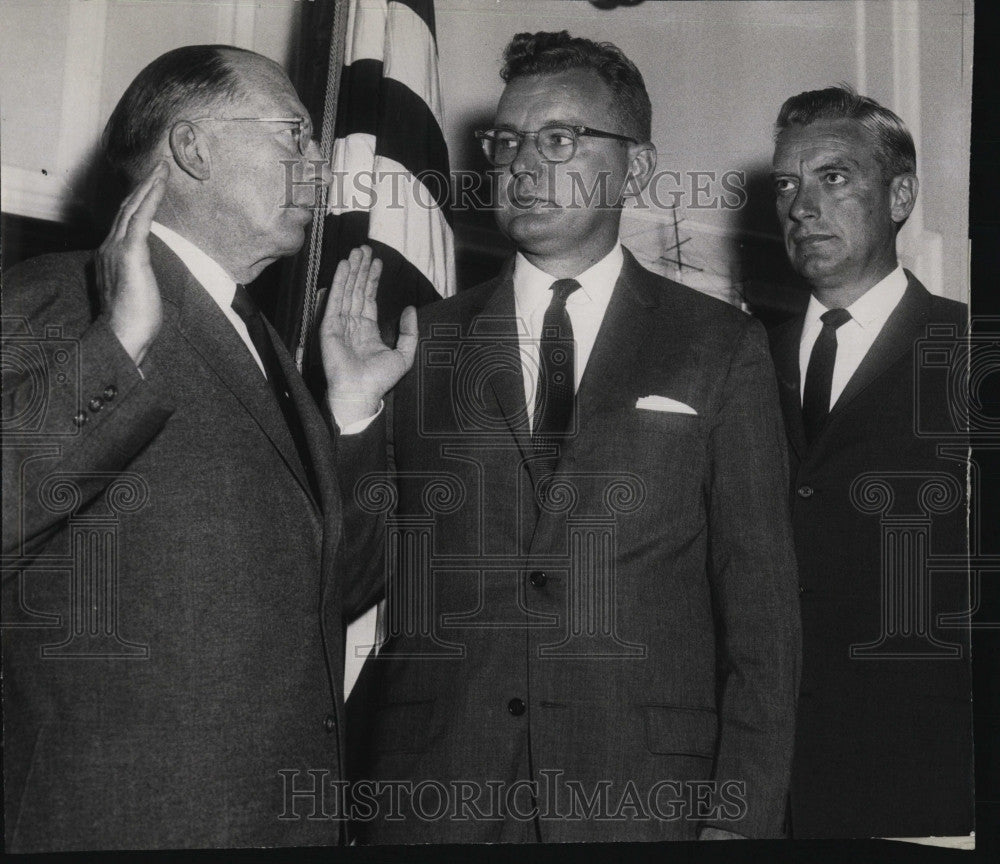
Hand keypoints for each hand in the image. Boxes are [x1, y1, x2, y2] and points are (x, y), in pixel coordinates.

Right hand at [96, 161, 167, 364]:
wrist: (122, 337)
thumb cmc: (134, 322)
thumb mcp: (136, 291)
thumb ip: (139, 274)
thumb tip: (149, 271)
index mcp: (110, 255)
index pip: (125, 222)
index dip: (137, 201)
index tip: (150, 186)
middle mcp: (109, 247)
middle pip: (127, 208)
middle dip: (143, 185)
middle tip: (158, 166)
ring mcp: (117, 248)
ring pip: (133, 207)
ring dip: (148, 184)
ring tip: (162, 168)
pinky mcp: (130, 253)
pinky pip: (142, 217)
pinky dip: (151, 197)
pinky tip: (161, 183)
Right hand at [320, 245, 416, 426]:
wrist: (360, 391)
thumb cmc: (379, 379)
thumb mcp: (404, 354)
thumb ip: (409, 331)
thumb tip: (410, 309)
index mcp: (368, 331)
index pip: (369, 299)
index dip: (373, 280)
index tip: (377, 262)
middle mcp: (353, 325)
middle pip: (357, 290)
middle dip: (362, 269)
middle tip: (365, 248)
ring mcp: (340, 324)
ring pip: (346, 291)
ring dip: (351, 270)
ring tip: (357, 251)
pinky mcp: (329, 326)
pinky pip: (335, 299)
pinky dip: (339, 282)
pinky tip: (344, 267)